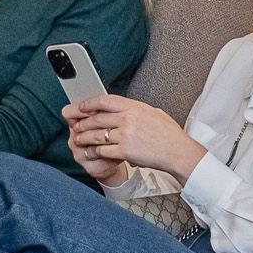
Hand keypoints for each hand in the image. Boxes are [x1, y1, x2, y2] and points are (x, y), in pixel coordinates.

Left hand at [63, 95, 202, 184]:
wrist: (178, 152)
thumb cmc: (169, 135)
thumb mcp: (154, 113)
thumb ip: (136, 110)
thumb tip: (123, 108)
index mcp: (135, 107)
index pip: (105, 100)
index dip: (89, 103)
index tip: (80, 106)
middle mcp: (128, 119)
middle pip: (96, 118)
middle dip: (82, 122)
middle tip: (74, 124)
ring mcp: (125, 135)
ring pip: (96, 135)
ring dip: (84, 137)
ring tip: (78, 139)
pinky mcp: (124, 151)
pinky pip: (102, 150)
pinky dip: (94, 151)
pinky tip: (90, 152)